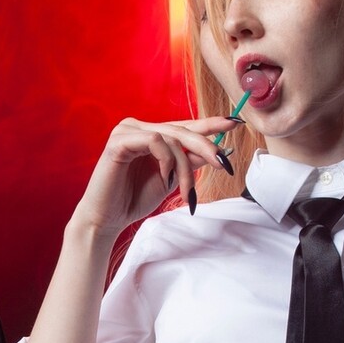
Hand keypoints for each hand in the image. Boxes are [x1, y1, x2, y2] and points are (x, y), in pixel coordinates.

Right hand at [71, 115, 244, 237]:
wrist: (107, 219)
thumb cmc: (134, 199)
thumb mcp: (171, 179)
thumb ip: (190, 162)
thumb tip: (220, 151)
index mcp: (150, 134)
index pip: (184, 125)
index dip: (211, 124)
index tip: (236, 123)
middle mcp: (138, 127)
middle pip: (182, 130)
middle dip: (206, 147)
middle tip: (224, 163)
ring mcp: (127, 130)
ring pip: (171, 138)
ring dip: (184, 166)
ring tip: (185, 191)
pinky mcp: (119, 140)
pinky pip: (154, 140)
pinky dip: (166, 159)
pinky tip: (164, 176)